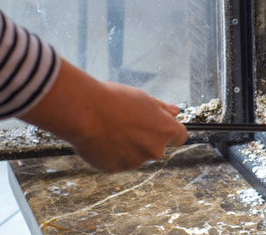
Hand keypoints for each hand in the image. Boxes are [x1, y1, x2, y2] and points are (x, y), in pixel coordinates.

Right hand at [19, 60, 187, 171]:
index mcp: (164, 130)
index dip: (171, 132)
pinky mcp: (116, 168)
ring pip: (135, 155)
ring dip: (127, 146)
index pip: (180, 137)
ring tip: (109, 128)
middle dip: (145, 138)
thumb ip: (161, 109)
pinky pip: (117, 161)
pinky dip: (111, 153)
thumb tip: (175, 112)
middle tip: (126, 123)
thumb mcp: (143, 98)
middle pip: (155, 147)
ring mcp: (135, 161)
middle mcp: (154, 149)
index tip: (161, 128)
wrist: (85, 113)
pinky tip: (101, 139)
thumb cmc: (114, 100)